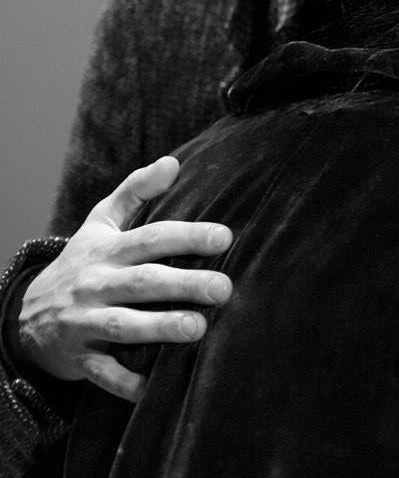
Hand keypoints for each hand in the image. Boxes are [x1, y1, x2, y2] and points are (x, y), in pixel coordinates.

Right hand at [18, 155, 232, 401]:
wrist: (24, 314)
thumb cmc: (82, 262)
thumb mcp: (100, 222)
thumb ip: (136, 191)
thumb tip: (173, 162)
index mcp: (107, 251)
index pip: (150, 238)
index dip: (186, 236)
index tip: (224, 237)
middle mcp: (96, 285)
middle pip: (143, 283)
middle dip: (183, 285)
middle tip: (224, 288)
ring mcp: (85, 323)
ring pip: (123, 326)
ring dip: (161, 328)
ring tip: (198, 329)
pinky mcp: (79, 358)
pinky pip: (103, 373)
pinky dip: (126, 382)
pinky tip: (154, 387)